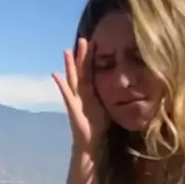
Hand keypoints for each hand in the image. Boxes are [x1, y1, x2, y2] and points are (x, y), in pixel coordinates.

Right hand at [52, 38, 107, 152]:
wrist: (90, 144)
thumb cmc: (99, 128)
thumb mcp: (109, 108)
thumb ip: (114, 97)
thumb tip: (129, 88)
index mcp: (91, 93)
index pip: (91, 72)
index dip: (92, 58)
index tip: (95, 43)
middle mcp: (82, 94)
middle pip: (81, 71)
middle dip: (81, 56)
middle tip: (82, 39)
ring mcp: (76, 100)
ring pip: (73, 78)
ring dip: (69, 65)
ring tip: (66, 51)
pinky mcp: (72, 108)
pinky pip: (66, 94)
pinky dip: (61, 84)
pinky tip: (55, 74)